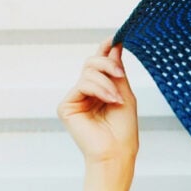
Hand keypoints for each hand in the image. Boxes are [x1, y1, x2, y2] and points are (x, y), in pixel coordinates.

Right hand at [57, 38, 138, 165]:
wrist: (117, 152)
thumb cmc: (124, 129)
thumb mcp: (125, 93)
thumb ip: (117, 71)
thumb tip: (114, 45)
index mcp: (99, 90)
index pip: (99, 65)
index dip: (105, 50)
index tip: (115, 38)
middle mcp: (85, 93)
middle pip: (92, 63)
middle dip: (108, 63)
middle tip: (120, 73)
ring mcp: (75, 98)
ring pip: (88, 72)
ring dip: (106, 82)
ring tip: (117, 98)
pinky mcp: (66, 106)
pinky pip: (83, 84)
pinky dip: (99, 89)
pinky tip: (110, 100)